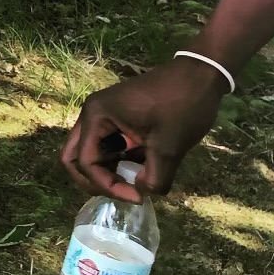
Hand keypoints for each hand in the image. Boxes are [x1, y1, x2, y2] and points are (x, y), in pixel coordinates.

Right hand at [61, 56, 229, 199]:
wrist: (198, 77)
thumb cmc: (180, 106)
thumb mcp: (169, 146)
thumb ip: (154, 177)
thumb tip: (142, 191)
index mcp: (97, 115)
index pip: (86, 161)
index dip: (108, 185)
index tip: (138, 197)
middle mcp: (94, 115)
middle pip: (75, 156)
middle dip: (94, 181)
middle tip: (123, 193)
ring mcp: (106, 118)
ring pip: (92, 154)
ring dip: (109, 173)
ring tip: (137, 184)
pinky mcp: (120, 121)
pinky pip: (110, 149)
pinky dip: (121, 165)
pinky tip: (144, 172)